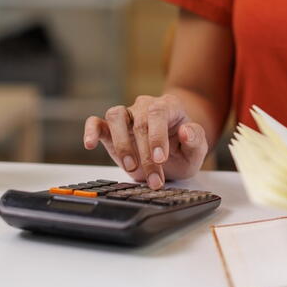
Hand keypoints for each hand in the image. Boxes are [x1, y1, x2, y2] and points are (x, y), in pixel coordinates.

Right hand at [83, 95, 208, 188]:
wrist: (172, 154)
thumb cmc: (184, 148)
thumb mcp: (197, 150)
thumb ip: (196, 140)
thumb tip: (186, 130)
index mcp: (168, 106)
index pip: (158, 112)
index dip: (157, 135)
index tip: (160, 159)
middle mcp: (145, 107)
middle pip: (139, 122)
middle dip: (145, 155)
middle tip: (154, 180)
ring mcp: (127, 116)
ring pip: (115, 116)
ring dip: (122, 144)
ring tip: (131, 168)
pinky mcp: (110, 129)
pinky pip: (96, 122)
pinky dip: (91, 131)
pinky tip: (89, 144)